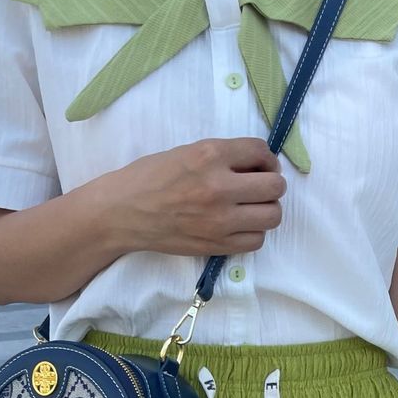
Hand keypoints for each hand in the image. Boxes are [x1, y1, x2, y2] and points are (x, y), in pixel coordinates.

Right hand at [114, 137, 285, 257]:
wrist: (122, 213)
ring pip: (272, 216)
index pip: (261, 151)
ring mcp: (220, 219)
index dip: (266, 158)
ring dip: (267, 209)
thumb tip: (257, 164)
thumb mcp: (186, 152)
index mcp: (210, 155)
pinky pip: (257, 240)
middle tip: (258, 187)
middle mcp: (219, 186)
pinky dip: (254, 232)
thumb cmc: (150, 178)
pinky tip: (239, 226)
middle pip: (275, 186)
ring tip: (251, 208)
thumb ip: (222, 156)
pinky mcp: (216, 245)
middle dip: (271, 183)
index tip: (260, 165)